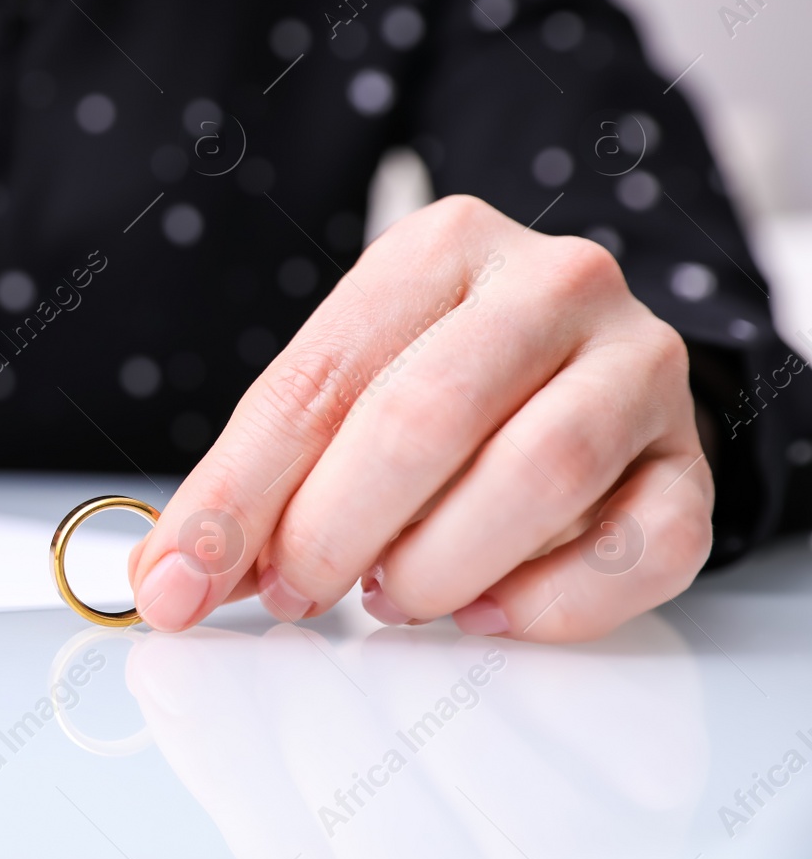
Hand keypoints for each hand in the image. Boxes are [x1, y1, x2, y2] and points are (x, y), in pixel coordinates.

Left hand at [127, 195, 712, 642]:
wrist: (579, 363)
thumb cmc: (438, 379)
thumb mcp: (339, 393)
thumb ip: (255, 479)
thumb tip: (166, 583)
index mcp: (440, 246)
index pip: (318, 380)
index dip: (239, 495)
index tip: (180, 585)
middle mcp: (552, 283)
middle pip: (424, 419)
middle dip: (334, 531)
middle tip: (296, 591)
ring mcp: (638, 365)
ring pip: (541, 476)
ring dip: (441, 566)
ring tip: (392, 597)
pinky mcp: (692, 457)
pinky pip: (644, 546)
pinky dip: (550, 604)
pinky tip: (486, 612)